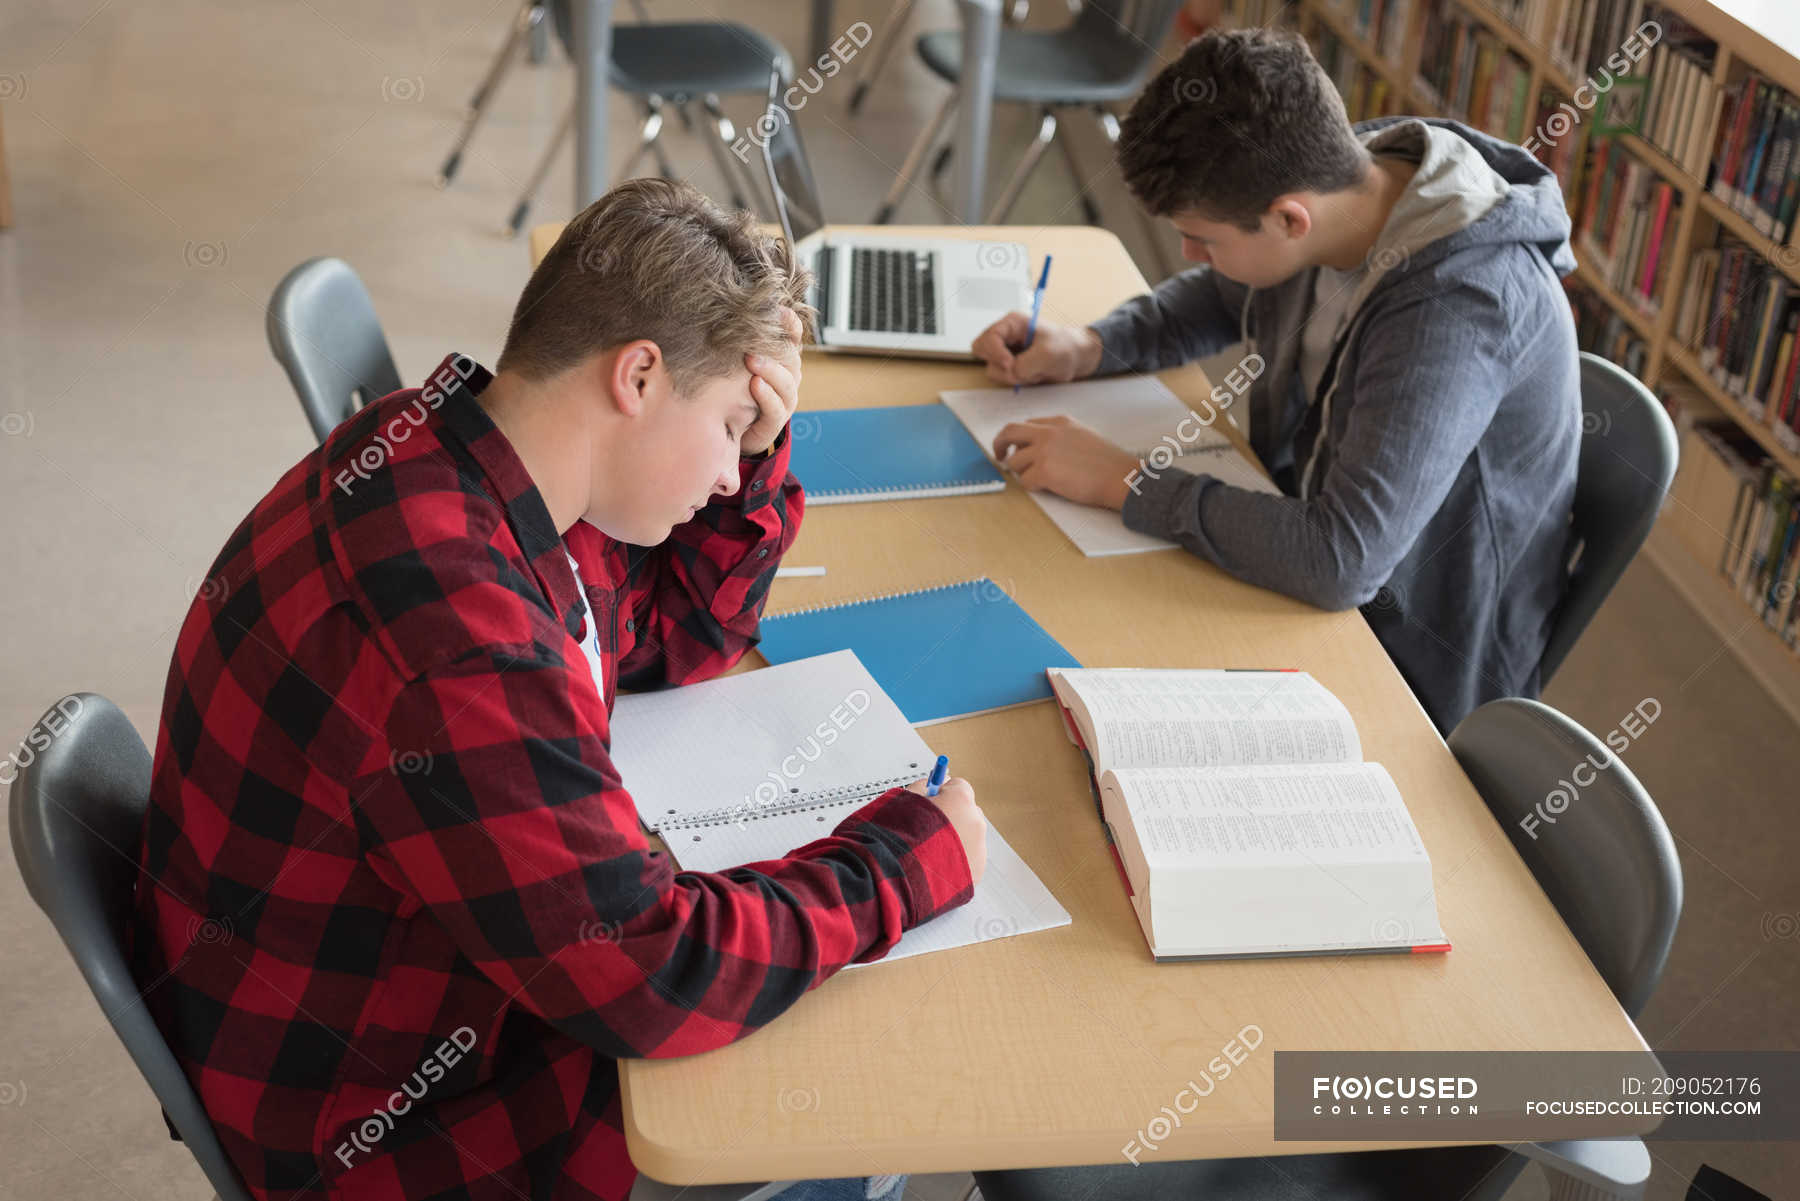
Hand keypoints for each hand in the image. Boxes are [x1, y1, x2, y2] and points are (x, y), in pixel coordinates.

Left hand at [742, 307, 804, 455]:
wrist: (731, 430)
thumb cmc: (733, 388)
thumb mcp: (735, 361)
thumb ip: (736, 340)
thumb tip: (722, 308)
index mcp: (782, 359)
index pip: (793, 336)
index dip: (789, 323)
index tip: (778, 310)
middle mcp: (788, 377)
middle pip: (790, 357)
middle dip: (773, 345)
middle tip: (752, 334)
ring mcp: (784, 400)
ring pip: (786, 382)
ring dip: (770, 369)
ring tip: (751, 359)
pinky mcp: (775, 422)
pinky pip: (776, 408)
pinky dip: (766, 395)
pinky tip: (755, 384)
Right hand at [908, 776, 986, 886]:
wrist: (899, 876)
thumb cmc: (900, 836)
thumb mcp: (903, 800)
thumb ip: (921, 789)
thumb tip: (928, 786)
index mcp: (960, 800)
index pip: (959, 786)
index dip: (943, 793)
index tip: (931, 800)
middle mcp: (975, 821)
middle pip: (968, 811)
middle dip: (952, 816)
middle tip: (929, 826)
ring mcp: (979, 847)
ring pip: (969, 837)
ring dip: (955, 841)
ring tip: (930, 851)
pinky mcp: (977, 870)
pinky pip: (969, 859)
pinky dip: (956, 861)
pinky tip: (936, 865)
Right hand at [970, 312, 1103, 387]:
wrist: (1076, 358)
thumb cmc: (1065, 347)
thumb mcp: (1048, 354)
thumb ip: (1025, 364)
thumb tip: (1010, 373)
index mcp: (1012, 323)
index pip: (990, 336)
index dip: (996, 353)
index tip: (1011, 364)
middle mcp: (1005, 335)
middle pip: (982, 350)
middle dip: (999, 364)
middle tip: (1016, 369)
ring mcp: (1005, 351)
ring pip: (992, 367)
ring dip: (1011, 374)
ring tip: (1033, 371)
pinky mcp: (1009, 365)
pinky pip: (1002, 376)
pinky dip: (1015, 380)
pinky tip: (1031, 375)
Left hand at [992, 416, 1138, 509]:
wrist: (1121, 477)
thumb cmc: (1107, 463)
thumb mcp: (1083, 436)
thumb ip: (1060, 437)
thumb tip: (1036, 449)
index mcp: (1059, 422)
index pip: (1027, 424)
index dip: (1018, 438)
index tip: (1015, 447)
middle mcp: (1049, 432)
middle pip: (1009, 431)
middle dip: (999, 444)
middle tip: (999, 456)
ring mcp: (1045, 450)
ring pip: (1014, 461)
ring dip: (1021, 473)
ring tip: (1038, 480)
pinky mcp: (1044, 470)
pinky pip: (1025, 481)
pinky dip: (1032, 487)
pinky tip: (1048, 488)